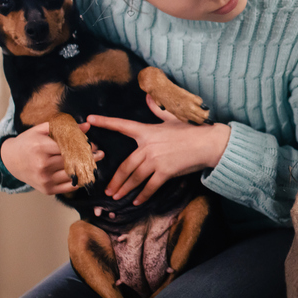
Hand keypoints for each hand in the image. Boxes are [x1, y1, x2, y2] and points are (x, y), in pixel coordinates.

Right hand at [0, 120, 103, 193]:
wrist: (11, 161)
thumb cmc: (27, 142)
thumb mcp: (41, 130)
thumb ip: (63, 127)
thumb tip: (87, 126)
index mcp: (40, 147)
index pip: (68, 146)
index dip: (83, 145)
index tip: (92, 144)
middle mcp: (42, 165)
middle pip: (73, 160)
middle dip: (88, 156)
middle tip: (99, 152)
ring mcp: (45, 179)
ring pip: (74, 174)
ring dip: (87, 168)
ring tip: (95, 161)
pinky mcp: (47, 190)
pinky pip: (70, 186)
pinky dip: (80, 180)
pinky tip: (85, 173)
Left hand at [87, 94, 231, 205]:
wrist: (207, 143)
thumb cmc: (191, 130)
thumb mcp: (173, 117)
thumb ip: (157, 109)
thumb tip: (149, 96)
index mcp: (147, 131)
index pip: (122, 125)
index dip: (105, 122)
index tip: (90, 119)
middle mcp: (148, 147)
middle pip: (125, 165)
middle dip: (115, 180)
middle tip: (108, 189)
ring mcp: (155, 160)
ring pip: (134, 177)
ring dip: (124, 189)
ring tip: (116, 197)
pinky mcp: (165, 172)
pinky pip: (150, 186)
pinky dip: (143, 195)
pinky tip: (137, 201)